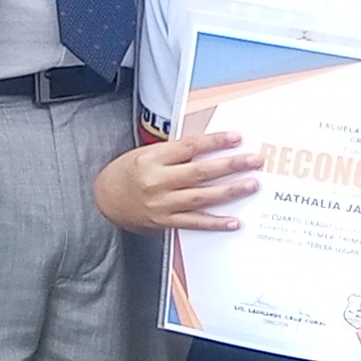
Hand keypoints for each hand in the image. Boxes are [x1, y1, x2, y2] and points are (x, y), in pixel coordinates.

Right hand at [93, 127, 257, 234]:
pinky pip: (194, 222)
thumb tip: (211, 147)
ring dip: (230, 191)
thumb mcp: (147, 154)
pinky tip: (234, 221)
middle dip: (231, 165)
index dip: (214, 141)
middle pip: (200, 172)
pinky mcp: (164, 221)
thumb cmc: (129, 172)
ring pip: (201, 197)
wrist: (105, 199)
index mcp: (153, 158)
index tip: (237, 138)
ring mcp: (162, 204)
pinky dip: (215, 222)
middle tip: (255, 161)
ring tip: (252, 185)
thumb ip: (176, 153)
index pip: (189, 147)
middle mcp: (157, 181)